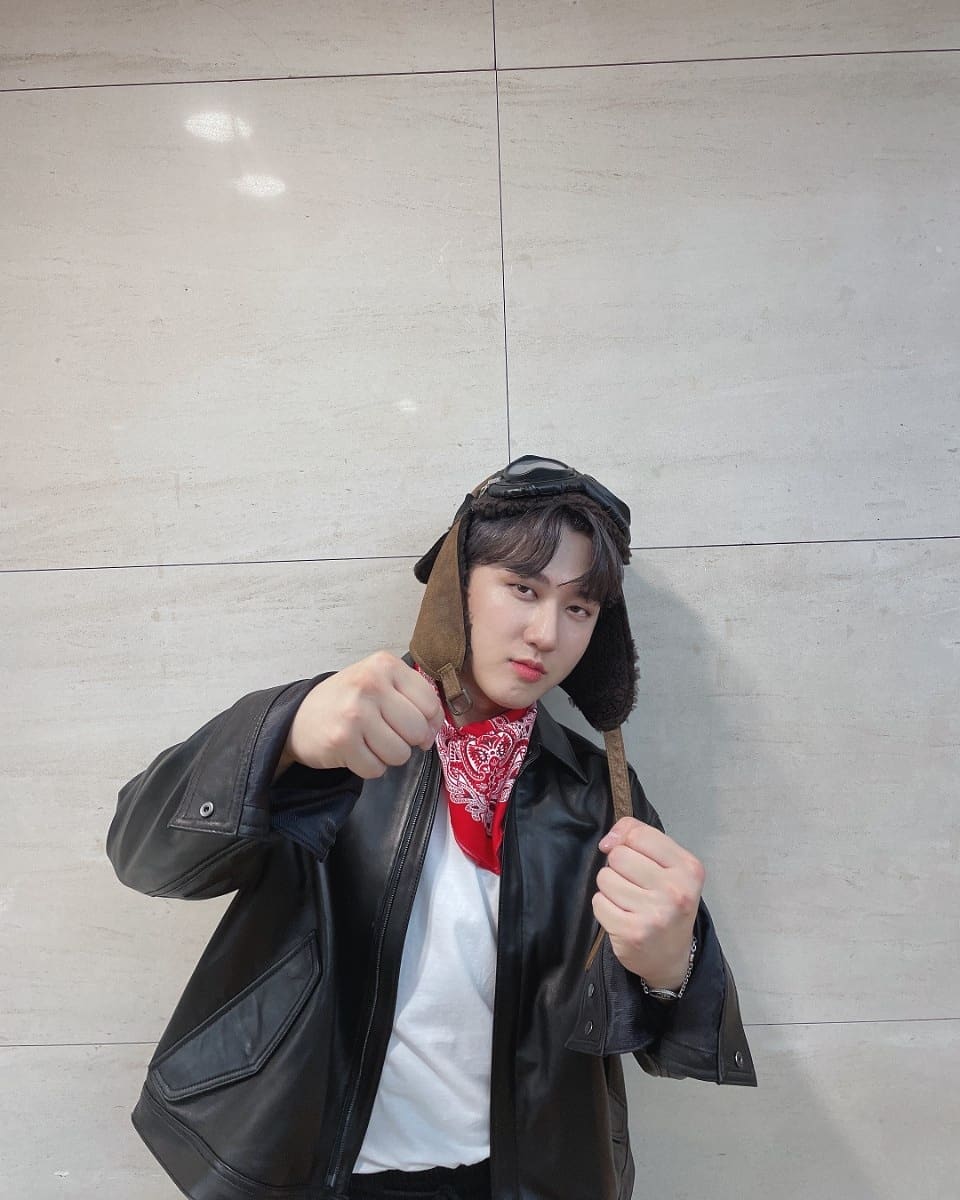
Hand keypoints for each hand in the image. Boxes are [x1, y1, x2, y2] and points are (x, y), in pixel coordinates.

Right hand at [280, 652, 443, 778]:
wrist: (297, 717)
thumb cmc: (345, 701)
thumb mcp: (378, 681)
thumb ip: (411, 697)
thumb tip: (434, 729)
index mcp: (384, 665)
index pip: (430, 702)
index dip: (430, 723)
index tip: (418, 727)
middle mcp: (370, 684)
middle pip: (418, 731)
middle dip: (407, 741)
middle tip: (387, 734)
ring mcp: (355, 712)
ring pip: (400, 754)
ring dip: (388, 756)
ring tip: (370, 741)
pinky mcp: (342, 740)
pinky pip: (377, 768)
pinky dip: (369, 766)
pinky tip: (356, 751)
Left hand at [592, 818, 704, 987]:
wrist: (672, 957)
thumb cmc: (667, 903)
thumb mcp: (668, 865)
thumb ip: (638, 836)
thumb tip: (608, 841)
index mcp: (689, 868)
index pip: (639, 834)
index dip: (627, 841)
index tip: (632, 855)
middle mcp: (675, 891)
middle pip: (618, 855)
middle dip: (619, 867)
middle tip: (634, 885)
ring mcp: (654, 914)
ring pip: (605, 878)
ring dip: (610, 888)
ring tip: (628, 901)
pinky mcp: (632, 933)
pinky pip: (598, 902)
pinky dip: (604, 907)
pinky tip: (621, 916)